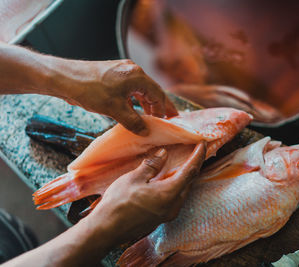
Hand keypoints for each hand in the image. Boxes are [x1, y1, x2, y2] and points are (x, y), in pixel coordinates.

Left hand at [62, 59, 177, 135]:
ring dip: (146, 104)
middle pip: (152, 91)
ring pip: (141, 90)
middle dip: (158, 106)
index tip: (166, 122)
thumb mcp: (114, 109)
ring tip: (150, 118)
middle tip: (165, 120)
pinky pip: (130, 89)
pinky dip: (135, 101)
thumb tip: (146, 132)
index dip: (163, 110)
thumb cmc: (90, 90)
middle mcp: (132, 71)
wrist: (64, 78)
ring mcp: (122, 71)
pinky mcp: (113, 75)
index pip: (158, 94)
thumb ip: (133, 121)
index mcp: (137, 76)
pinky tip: (133, 110)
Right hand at [85, 142, 205, 244]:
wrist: (106, 230)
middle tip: (192, 149)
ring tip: (181, 161)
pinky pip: (174, 197)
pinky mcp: (161, 217)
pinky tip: (166, 178)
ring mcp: (168, 214)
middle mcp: (174, 205)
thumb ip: (151, 165)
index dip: (198, 155)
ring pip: (182, 190)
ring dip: (183, 175)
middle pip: (189, 181)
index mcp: (170, 193)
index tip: (202, 143)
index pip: (190, 171)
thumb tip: (163, 154)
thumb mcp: (134, 178)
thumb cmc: (118, 203)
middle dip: (192, 164)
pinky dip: (175, 184)